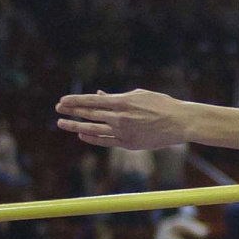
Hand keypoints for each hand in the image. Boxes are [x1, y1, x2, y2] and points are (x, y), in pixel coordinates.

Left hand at [55, 89, 189, 149]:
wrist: (181, 122)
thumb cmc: (162, 105)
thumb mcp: (139, 95)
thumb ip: (117, 96)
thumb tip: (99, 96)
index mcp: (123, 102)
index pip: (92, 101)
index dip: (75, 101)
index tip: (62, 101)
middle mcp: (120, 117)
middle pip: (89, 114)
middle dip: (71, 111)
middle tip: (58, 109)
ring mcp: (123, 132)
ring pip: (93, 129)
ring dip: (75, 126)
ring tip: (62, 124)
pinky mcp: (129, 143)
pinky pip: (105, 141)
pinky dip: (92, 137)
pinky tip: (82, 134)